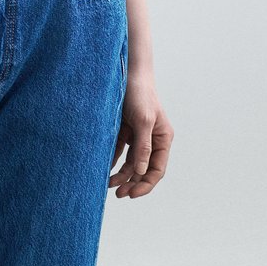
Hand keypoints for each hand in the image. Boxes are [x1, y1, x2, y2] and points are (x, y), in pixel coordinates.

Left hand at [109, 68, 173, 197]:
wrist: (125, 71)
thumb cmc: (139, 93)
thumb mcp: (143, 120)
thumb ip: (143, 146)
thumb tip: (141, 172)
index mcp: (162, 139)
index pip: (156, 169)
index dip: (145, 184)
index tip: (131, 194)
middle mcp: (152, 139)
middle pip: (143, 169)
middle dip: (132, 182)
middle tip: (118, 194)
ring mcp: (137, 135)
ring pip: (130, 162)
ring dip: (121, 174)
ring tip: (107, 184)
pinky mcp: (124, 130)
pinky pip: (119, 151)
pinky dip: (113, 160)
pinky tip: (104, 167)